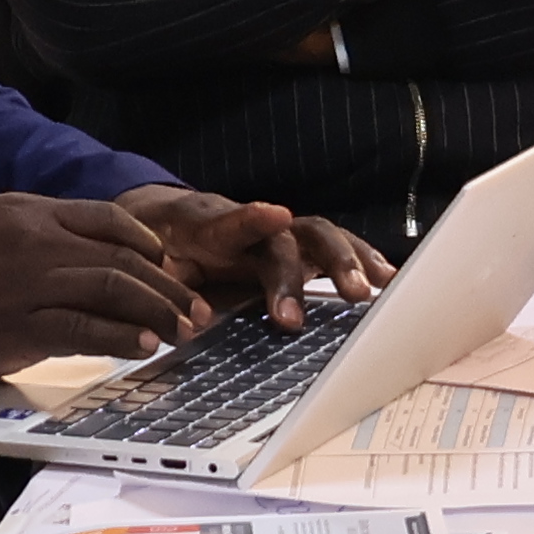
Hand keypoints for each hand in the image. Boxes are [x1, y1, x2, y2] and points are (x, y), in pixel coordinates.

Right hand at [0, 190, 205, 373]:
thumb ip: (38, 234)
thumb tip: (89, 255)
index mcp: (27, 210)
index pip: (107, 218)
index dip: (148, 245)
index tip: (170, 267)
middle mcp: (32, 239)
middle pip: (121, 257)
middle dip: (167, 285)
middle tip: (196, 308)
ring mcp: (26, 282)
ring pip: (112, 289)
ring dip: (156, 311)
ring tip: (182, 330)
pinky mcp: (18, 326)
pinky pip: (84, 329)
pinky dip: (121, 336)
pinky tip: (143, 345)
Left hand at [128, 187, 387, 323]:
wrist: (166, 222)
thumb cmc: (159, 248)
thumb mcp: (145, 269)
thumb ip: (163, 291)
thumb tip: (190, 320)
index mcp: (208, 227)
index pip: (232, 221)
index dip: (253, 218)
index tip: (276, 213)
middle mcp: (253, 226)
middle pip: (287, 237)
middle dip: (312, 266)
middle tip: (329, 296)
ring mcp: (281, 236)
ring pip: (319, 238)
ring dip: (346, 262)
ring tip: (369, 292)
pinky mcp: (299, 251)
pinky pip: (335, 252)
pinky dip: (361, 263)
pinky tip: (388, 281)